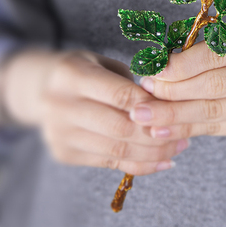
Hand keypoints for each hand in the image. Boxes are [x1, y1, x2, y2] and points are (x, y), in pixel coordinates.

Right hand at [0, 50, 189, 174]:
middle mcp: (60, 105)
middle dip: (156, 133)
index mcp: (71, 74)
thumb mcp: (103, 62)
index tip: (176, 107)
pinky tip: (163, 161)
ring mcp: (59, 133)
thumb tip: (165, 103)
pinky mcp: (64, 153)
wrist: (41, 89)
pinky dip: (140, 164)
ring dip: (154, 152)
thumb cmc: (85, 71)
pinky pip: (109, 163)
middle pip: (119, 127)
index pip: (119, 94)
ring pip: (116, 150)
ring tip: (179, 147)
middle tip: (184, 131)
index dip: (150, 104)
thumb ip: (129, 81)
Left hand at [130, 21, 225, 139]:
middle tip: (144, 94)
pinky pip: (218, 129)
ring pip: (215, 111)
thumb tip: (161, 67)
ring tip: (145, 118)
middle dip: (175, 91)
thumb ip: (209, 48)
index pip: (220, 54)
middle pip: (217, 85)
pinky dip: (187, 130)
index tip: (155, 70)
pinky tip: (163, 132)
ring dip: (175, 115)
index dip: (184, 64)